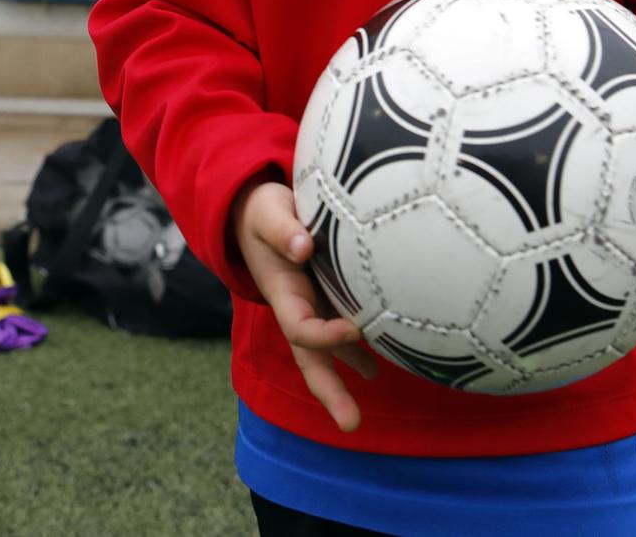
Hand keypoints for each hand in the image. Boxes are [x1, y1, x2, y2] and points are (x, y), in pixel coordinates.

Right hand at [231, 177, 377, 431]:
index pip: (301, 327)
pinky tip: (382, 360)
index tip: (356, 326)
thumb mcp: (268, 213)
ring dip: (346, 378)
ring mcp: (311, 306)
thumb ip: (283, 228)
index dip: (326, 334)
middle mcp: (297, 307)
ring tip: (369, 398)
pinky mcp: (324, 296)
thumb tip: (303, 245)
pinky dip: (359, 347)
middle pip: (311, 359)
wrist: (254, 210)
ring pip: (328, 351)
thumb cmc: (264, 211)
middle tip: (351, 424)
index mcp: (282, 293)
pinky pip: (342, 329)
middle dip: (330, 391)